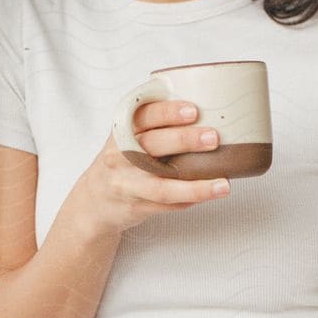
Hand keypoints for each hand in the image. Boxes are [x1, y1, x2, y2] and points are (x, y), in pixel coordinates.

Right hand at [83, 98, 229, 234]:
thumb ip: (156, 123)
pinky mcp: (135, 207)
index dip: (168, 112)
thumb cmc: (123, 160)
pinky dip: (190, 200)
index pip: (143, 116)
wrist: (94, 200)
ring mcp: (126, 184)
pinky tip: (209, 195)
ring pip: (161, 186)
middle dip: (184, 140)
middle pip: (152, 146)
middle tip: (213, 138)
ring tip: (223, 185)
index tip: (193, 110)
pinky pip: (167, 205)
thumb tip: (211, 110)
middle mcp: (120, 156)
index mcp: (122, 131)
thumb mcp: (128, 136)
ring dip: (195, 187)